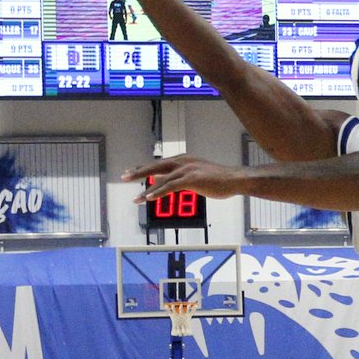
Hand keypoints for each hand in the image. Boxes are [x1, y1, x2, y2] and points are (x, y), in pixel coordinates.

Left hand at [124, 153, 247, 200]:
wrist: (234, 179)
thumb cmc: (218, 179)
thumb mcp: (194, 175)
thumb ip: (177, 177)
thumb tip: (161, 180)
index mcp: (183, 160)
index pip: (158, 163)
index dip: (143, 167)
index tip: (130, 172)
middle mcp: (182, 162)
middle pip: (155, 166)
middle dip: (138, 173)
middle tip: (124, 177)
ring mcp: (187, 169)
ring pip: (161, 179)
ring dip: (147, 190)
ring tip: (136, 199)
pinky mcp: (192, 179)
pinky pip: (171, 186)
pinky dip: (159, 192)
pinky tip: (150, 197)